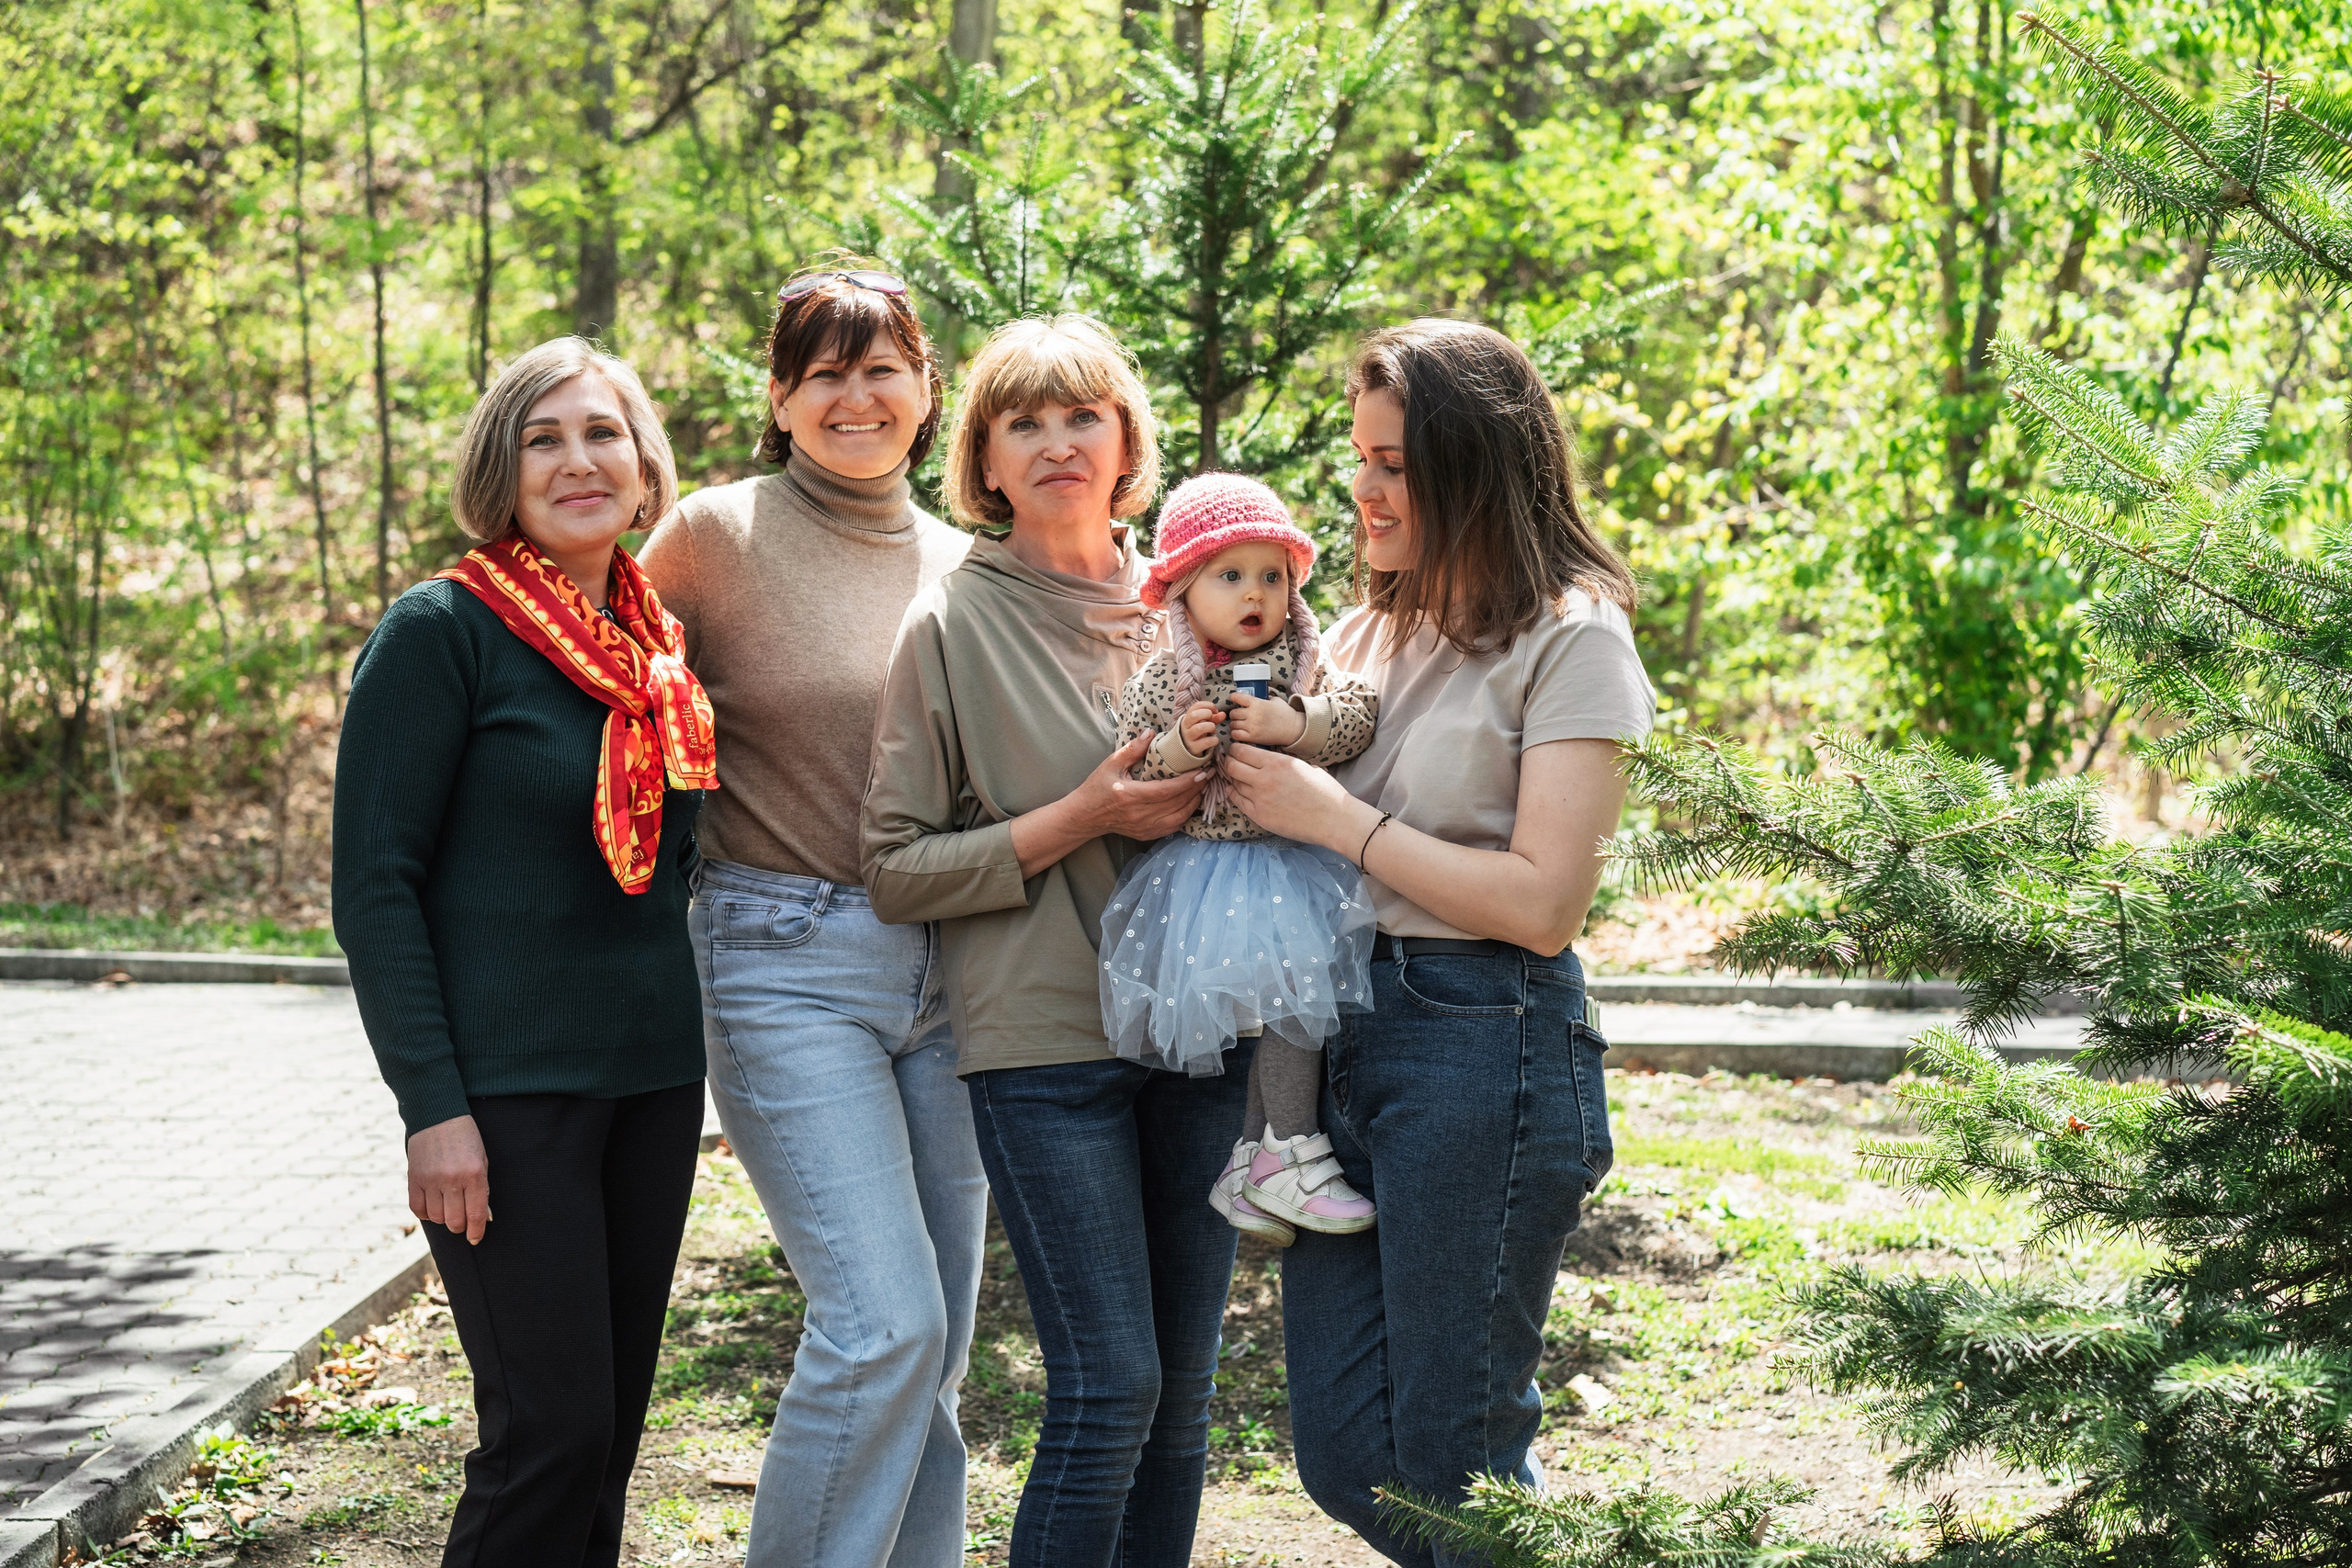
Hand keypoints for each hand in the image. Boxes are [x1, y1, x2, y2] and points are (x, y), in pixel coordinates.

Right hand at [408, 1114, 491, 1245]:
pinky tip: (432, 1205)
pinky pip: (418, 1209)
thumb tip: (484, 1217)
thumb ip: (482, 1189)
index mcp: (474, 1174)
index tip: (475, 1239)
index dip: (476, 1231)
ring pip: (437, 1218)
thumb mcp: (482, 1160)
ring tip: (448, 1207)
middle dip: (460, 1226)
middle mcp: (452, 1179)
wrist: (438, 1116)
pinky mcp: (414, 1178)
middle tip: (462, 1221)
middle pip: (455, 1221)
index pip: (476, 1214)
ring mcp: (431, 1179)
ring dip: (444, 1218)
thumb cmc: (466, 1139)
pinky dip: (426, 1213)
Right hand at [1079, 730, 1209, 838]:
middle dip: (1196, 790)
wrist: (1084, 816)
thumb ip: (1132, 749)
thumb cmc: (1096, 788)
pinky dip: (1185, 816)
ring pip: (1178, 818)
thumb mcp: (1111, 764)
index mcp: (1131, 796)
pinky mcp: (1146, 835)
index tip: (1202, 772)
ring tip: (1202, 788)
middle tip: (1208, 775)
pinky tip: (1190, 803)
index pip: (1167, 791)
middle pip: (1177, 804)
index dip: (1188, 782)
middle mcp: (1139, 815)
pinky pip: (1173, 827)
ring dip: (1193, 803)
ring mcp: (1144, 827)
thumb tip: (1150, 732)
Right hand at [1178, 701, 1223, 758]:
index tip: (1215, 711)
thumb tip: (1223, 714)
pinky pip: (1206, 742)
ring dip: (1210, 727)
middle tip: (1212, 720)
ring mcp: (1188, 738)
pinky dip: (1214, 740)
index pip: (1196, 706)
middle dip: (1207, 715)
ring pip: (1199, 728)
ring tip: (1212, 731)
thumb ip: (1212, 718)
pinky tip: (1214, 741)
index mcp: (1187, 718)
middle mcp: (1185, 727)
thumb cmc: (1196, 735)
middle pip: (1194, 715)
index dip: (1208, 705)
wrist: (1186, 752)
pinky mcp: (1193, 748)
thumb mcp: (1202, 724)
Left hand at [1222, 743, 1373, 850]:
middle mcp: (1264, 779)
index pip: (1242, 751)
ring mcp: (1260, 799)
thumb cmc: (1325, 792)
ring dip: (1233, 779)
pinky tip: (1235, 791)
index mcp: (1277, 763)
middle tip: (1232, 763)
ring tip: (1237, 777)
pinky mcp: (1260, 816)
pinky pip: (1238, 802)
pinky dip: (1234, 795)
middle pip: (1232, 766)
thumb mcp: (1305, 766)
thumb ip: (1284, 762)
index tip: (1237, 751)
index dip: (1236, 749)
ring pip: (1234, 784)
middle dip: (1230, 762)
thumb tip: (1271, 758)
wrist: (1333, 820)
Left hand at [1226, 692, 1305, 748]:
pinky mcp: (1253, 737)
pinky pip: (1236, 735)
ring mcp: (1252, 726)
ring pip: (1233, 724)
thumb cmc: (1285, 713)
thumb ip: (1263, 698)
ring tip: (1239, 724)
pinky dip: (1235, 733)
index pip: (1238, 697)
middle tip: (1238, 715)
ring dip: (1235, 724)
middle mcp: (1253, 714)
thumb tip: (1254, 695)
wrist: (1293, 729)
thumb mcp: (1275, 700)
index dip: (1234, 697)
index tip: (1234, 698)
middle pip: (1233, 713)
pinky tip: (1240, 732)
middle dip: (1234, 713)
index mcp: (1258, 703)